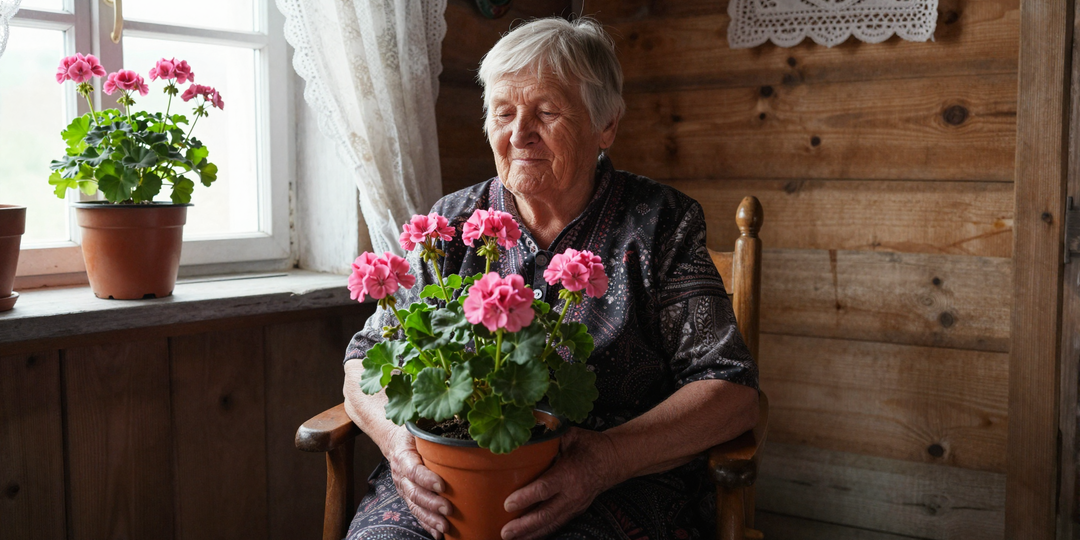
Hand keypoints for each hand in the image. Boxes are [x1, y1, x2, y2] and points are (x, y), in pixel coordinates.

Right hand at [386, 428, 452, 538]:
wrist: (393, 440)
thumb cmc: (412, 432)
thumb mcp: (419, 426)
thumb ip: (432, 430)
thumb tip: (459, 421)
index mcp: (403, 455)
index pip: (413, 469)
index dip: (426, 479)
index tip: (442, 485)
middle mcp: (400, 474)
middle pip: (414, 492)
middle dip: (431, 503)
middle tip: (448, 509)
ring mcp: (403, 487)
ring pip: (414, 506)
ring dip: (430, 518)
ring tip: (445, 526)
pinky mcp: (407, 496)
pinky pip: (416, 512)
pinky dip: (426, 524)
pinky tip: (437, 533)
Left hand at [500, 428, 622, 539]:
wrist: (613, 460)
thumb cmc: (589, 445)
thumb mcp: (570, 436)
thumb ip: (548, 439)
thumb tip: (524, 439)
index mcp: (569, 473)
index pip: (544, 489)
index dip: (525, 498)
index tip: (507, 504)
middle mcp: (572, 494)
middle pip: (545, 514)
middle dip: (524, 525)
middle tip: (505, 532)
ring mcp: (575, 505)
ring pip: (550, 524)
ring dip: (530, 533)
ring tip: (512, 538)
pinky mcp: (575, 511)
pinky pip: (557, 524)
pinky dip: (542, 532)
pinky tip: (528, 537)